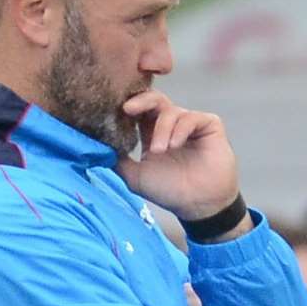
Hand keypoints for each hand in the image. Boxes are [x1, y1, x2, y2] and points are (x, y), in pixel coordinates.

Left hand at [114, 90, 237, 220]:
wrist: (199, 206)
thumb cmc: (169, 191)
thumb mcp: (135, 177)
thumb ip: (118, 160)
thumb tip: (97, 147)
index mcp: (151, 132)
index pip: (138, 110)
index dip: (127, 107)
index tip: (115, 110)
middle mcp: (170, 124)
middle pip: (154, 99)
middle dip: (140, 101)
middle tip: (128, 109)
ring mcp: (190, 123)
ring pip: (171, 111)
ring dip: (161, 129)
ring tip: (159, 150)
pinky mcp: (208, 125)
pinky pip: (191, 117)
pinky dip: (180, 129)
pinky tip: (175, 145)